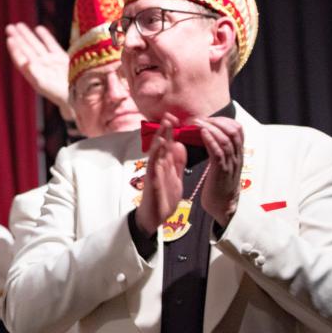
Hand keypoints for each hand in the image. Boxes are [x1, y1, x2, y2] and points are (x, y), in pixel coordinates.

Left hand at [5, 22, 69, 111]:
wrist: (78, 97)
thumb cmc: (59, 94)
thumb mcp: (46, 85)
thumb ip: (35, 74)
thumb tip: (26, 64)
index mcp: (33, 74)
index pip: (21, 59)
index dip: (15, 49)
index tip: (9, 39)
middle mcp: (39, 66)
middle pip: (26, 49)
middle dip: (18, 38)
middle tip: (9, 27)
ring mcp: (50, 61)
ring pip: (36, 45)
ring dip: (28, 35)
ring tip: (19, 25)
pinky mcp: (61, 58)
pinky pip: (51, 44)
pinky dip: (45, 36)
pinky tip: (38, 28)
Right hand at [136, 114, 184, 236]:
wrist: (155, 218)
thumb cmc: (163, 198)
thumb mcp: (175, 177)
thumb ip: (178, 162)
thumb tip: (180, 145)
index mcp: (166, 165)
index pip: (169, 144)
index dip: (172, 131)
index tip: (177, 118)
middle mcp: (158, 165)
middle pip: (162, 144)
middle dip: (165, 130)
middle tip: (170, 114)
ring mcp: (154, 172)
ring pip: (156, 151)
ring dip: (160, 137)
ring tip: (165, 123)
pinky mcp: (152, 180)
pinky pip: (153, 164)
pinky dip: (156, 153)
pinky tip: (160, 143)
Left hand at [194, 116, 244, 224]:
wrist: (223, 207)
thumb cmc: (220, 186)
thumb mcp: (224, 165)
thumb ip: (221, 152)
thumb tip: (212, 138)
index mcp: (237, 154)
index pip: (237, 129)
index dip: (224, 120)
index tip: (209, 118)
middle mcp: (236, 156)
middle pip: (233, 131)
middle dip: (216, 120)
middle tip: (200, 118)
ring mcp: (230, 164)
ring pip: (225, 139)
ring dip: (210, 127)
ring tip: (197, 122)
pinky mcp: (221, 172)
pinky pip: (218, 152)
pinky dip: (211, 140)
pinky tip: (202, 133)